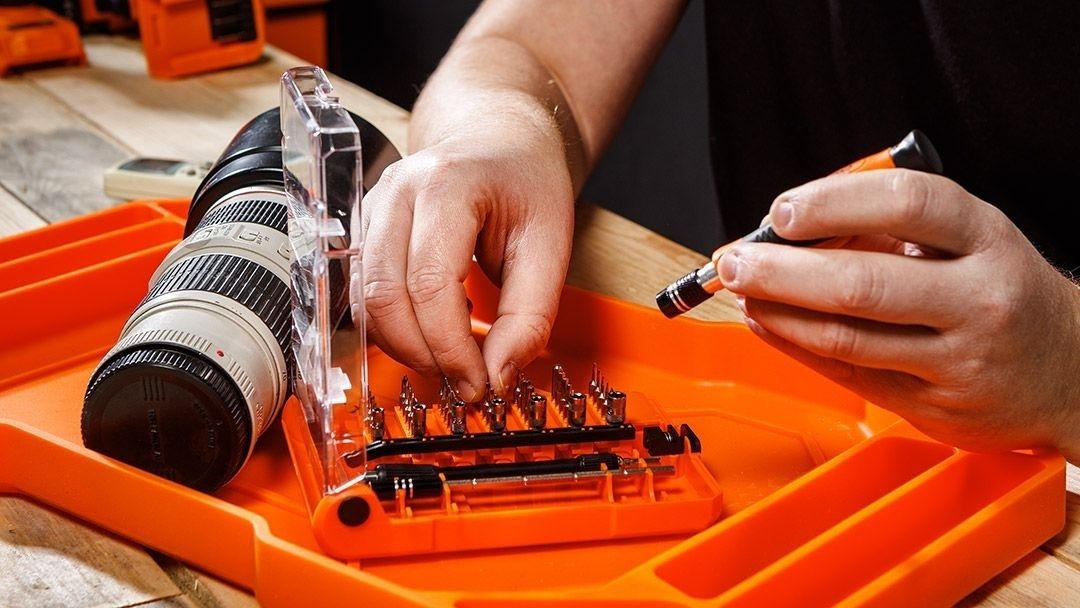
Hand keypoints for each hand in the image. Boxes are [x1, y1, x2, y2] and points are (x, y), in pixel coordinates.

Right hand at [353, 98, 574, 400]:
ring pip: (364, 300)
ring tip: (453, 357)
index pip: (429, 282)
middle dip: (423, 353)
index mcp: (446, 183)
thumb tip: (499, 376)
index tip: (480, 383)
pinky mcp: (364, 231)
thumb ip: (530, 315)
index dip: (450, 346)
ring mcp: (372, 209)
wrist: (498, 137)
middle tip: (465, 381)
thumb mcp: (551, 245)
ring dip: (405, 345)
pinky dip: (395, 327)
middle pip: (384, 295)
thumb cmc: (526, 181)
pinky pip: (363, 294)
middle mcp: (396, 191)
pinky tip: (434, 329)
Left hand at [718, 170, 1079, 459]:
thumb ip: (888, 229)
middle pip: (862, 282)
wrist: (1073, 373)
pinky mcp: (934, 405)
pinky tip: (769, 323)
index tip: (782, 210)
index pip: (907, 204)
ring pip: (848, 337)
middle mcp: (978, 299)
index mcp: (987, 238)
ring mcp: (958, 359)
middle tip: (734, 260)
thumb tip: (792, 227)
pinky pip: (849, 373)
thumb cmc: (1005, 293)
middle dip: (781, 270)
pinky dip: (797, 346)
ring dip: (778, 312)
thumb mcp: (968, 241)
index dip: (833, 202)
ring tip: (741, 292)